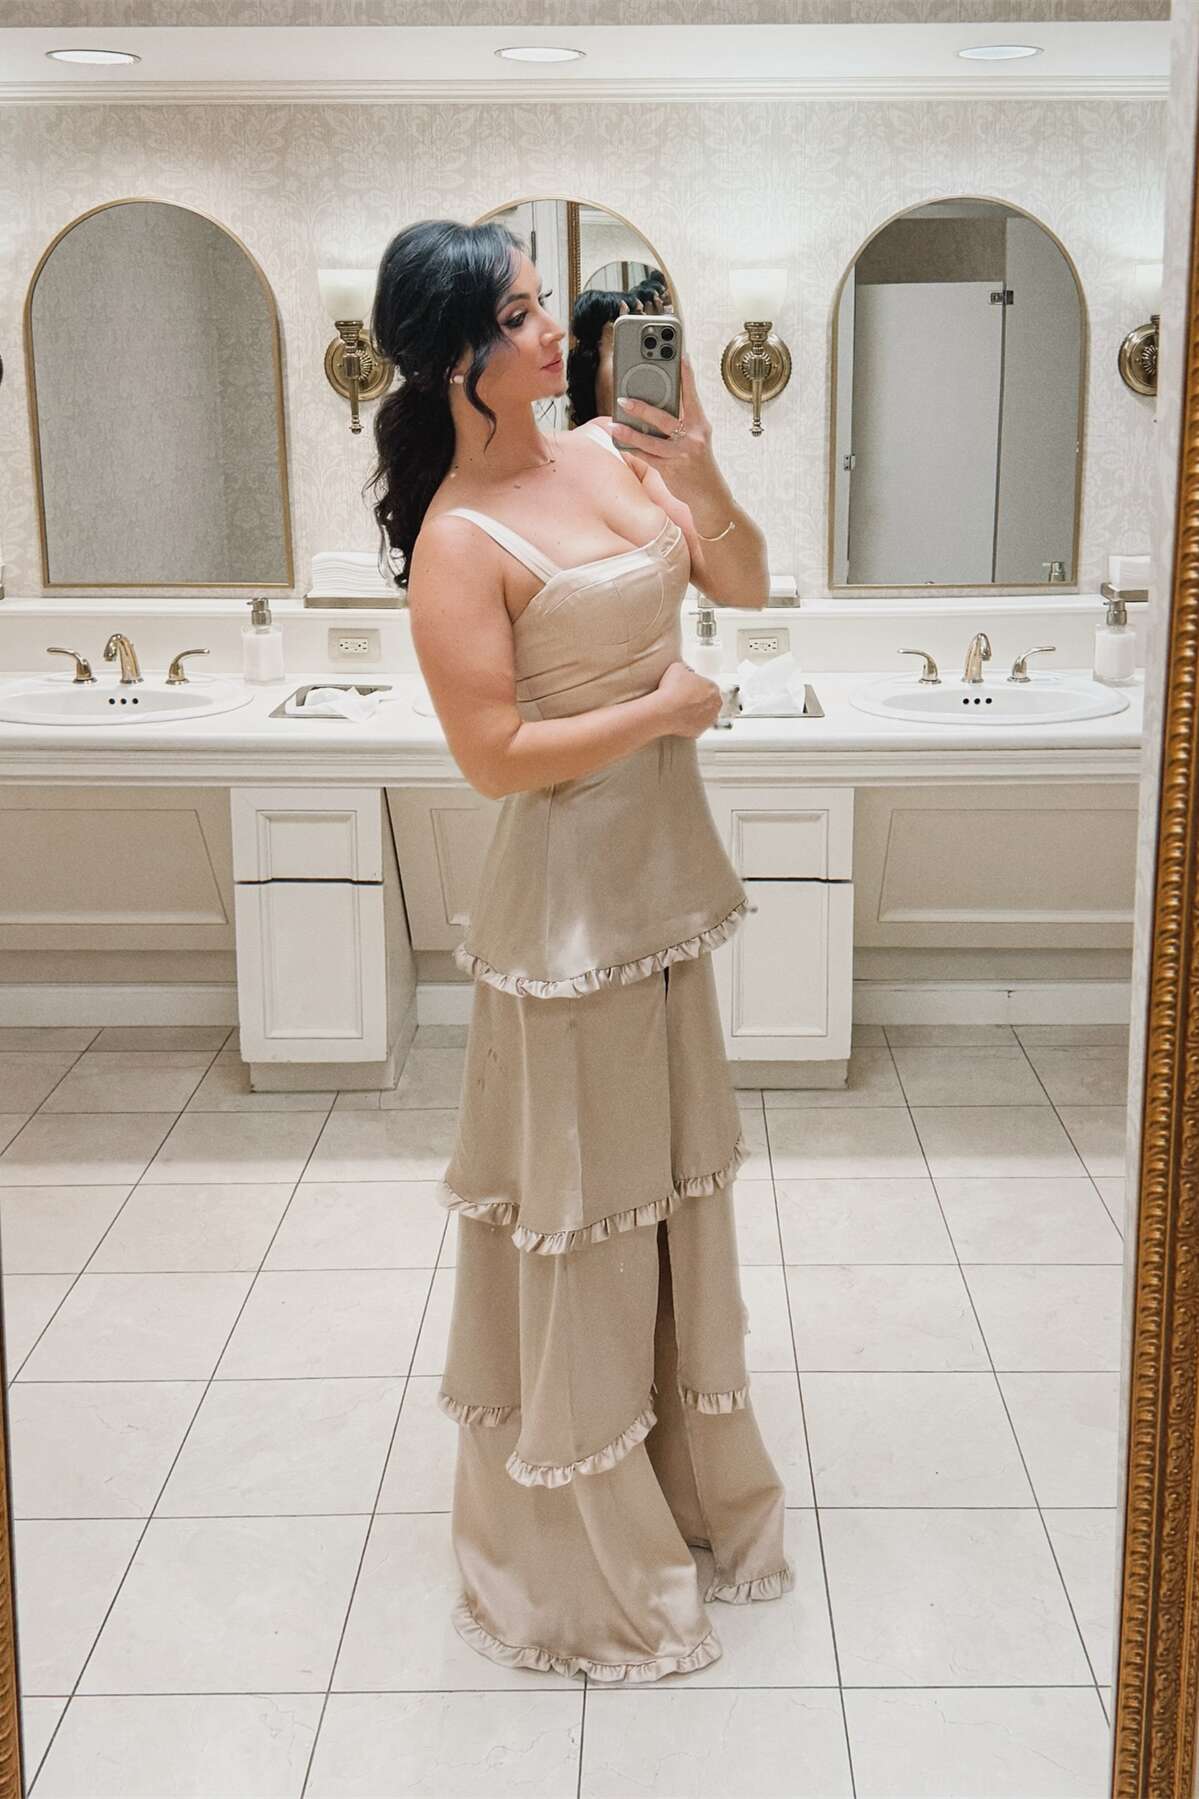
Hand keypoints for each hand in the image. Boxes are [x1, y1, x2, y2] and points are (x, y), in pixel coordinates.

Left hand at [605, 355, 719, 505]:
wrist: (709, 495)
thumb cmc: (699, 462)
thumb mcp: (696, 438)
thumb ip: (681, 422)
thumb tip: (653, 407)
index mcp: (700, 425)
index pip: (692, 396)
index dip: (687, 375)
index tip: (681, 356)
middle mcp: (693, 438)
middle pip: (665, 419)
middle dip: (642, 408)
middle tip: (623, 399)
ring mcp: (682, 455)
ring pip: (652, 441)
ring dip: (630, 433)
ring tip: (613, 426)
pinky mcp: (671, 470)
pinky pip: (648, 457)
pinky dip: (633, 449)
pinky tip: (620, 442)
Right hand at [651, 660, 723, 738]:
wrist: (663, 711)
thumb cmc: (670, 689)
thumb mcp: (677, 667)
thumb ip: (686, 669)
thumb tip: (686, 671)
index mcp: (713, 687)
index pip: (706, 686)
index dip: (695, 686)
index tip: (686, 688)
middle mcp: (716, 704)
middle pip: (708, 701)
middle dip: (698, 699)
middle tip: (684, 699)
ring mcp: (710, 720)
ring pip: (704, 714)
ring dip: (696, 712)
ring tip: (682, 709)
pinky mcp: (701, 731)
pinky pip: (696, 726)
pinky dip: (690, 723)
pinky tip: (680, 718)